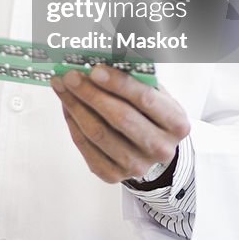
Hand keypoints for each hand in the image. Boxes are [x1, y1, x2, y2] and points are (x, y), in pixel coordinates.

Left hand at [51, 65, 189, 183]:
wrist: (154, 147)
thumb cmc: (151, 112)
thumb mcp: (155, 93)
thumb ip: (135, 79)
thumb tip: (101, 64)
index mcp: (176, 123)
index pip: (145, 99)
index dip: (118, 83)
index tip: (95, 70)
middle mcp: (160, 148)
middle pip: (119, 118)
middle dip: (91, 93)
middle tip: (71, 76)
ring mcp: (137, 166)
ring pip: (99, 134)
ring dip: (76, 107)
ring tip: (63, 87)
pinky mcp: (114, 175)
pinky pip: (87, 148)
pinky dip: (73, 124)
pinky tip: (68, 107)